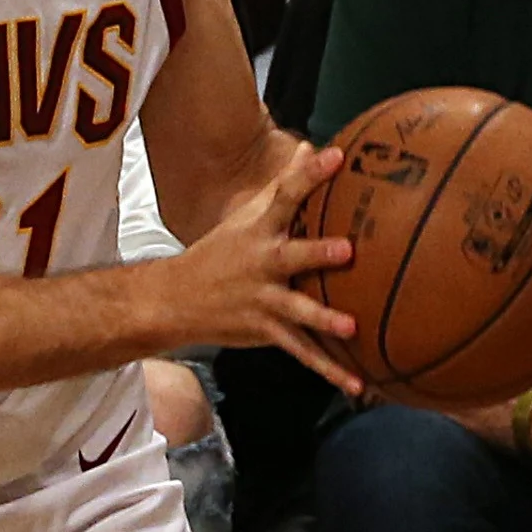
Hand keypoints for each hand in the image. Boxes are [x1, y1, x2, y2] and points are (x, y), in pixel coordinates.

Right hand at [150, 143, 362, 391]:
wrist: (173, 301)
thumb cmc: (218, 254)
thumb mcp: (245, 216)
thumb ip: (282, 184)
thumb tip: (310, 145)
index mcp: (259, 231)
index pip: (284, 195)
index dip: (308, 174)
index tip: (335, 155)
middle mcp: (261, 263)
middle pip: (292, 255)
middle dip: (318, 254)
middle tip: (347, 250)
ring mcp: (263, 300)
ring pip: (297, 310)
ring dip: (323, 318)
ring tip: (350, 327)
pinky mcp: (266, 331)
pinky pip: (302, 353)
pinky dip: (329, 371)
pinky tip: (357, 385)